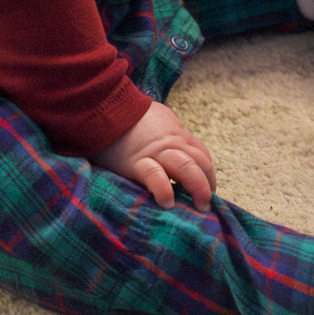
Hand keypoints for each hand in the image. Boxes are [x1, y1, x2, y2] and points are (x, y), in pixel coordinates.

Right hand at [94, 101, 216, 208]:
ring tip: (199, 206)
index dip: (208, 172)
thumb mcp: (159, 118)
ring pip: (186, 168)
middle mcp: (171, 143)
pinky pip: (156, 176)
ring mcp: (156, 153)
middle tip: (207, 203)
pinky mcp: (136, 163)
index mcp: (177, 134)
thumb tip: (180, 146)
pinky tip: (168, 202)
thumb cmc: (129, 115)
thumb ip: (171, 133)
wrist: (105, 107)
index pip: (201, 154)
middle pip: (200, 162)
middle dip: (207, 184)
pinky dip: (165, 189)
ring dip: (197, 188)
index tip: (207, 187)